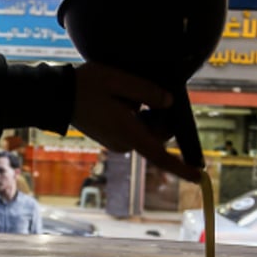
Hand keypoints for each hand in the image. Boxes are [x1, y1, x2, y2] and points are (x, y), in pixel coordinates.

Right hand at [71, 61, 201, 181]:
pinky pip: (135, 128)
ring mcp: (117, 142)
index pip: (160, 155)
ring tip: (127, 93)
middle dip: (162, 117)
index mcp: (128, 133)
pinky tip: (123, 99)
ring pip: (148, 131)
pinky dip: (138, 115)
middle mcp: (124, 143)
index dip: (181, 167)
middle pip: (158, 136)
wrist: (57, 96)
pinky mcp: (113, 137)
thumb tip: (169, 102)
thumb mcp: (119, 81)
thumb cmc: (87, 86)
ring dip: (148, 114)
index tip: (199, 175)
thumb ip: (148, 92)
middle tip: (147, 91)